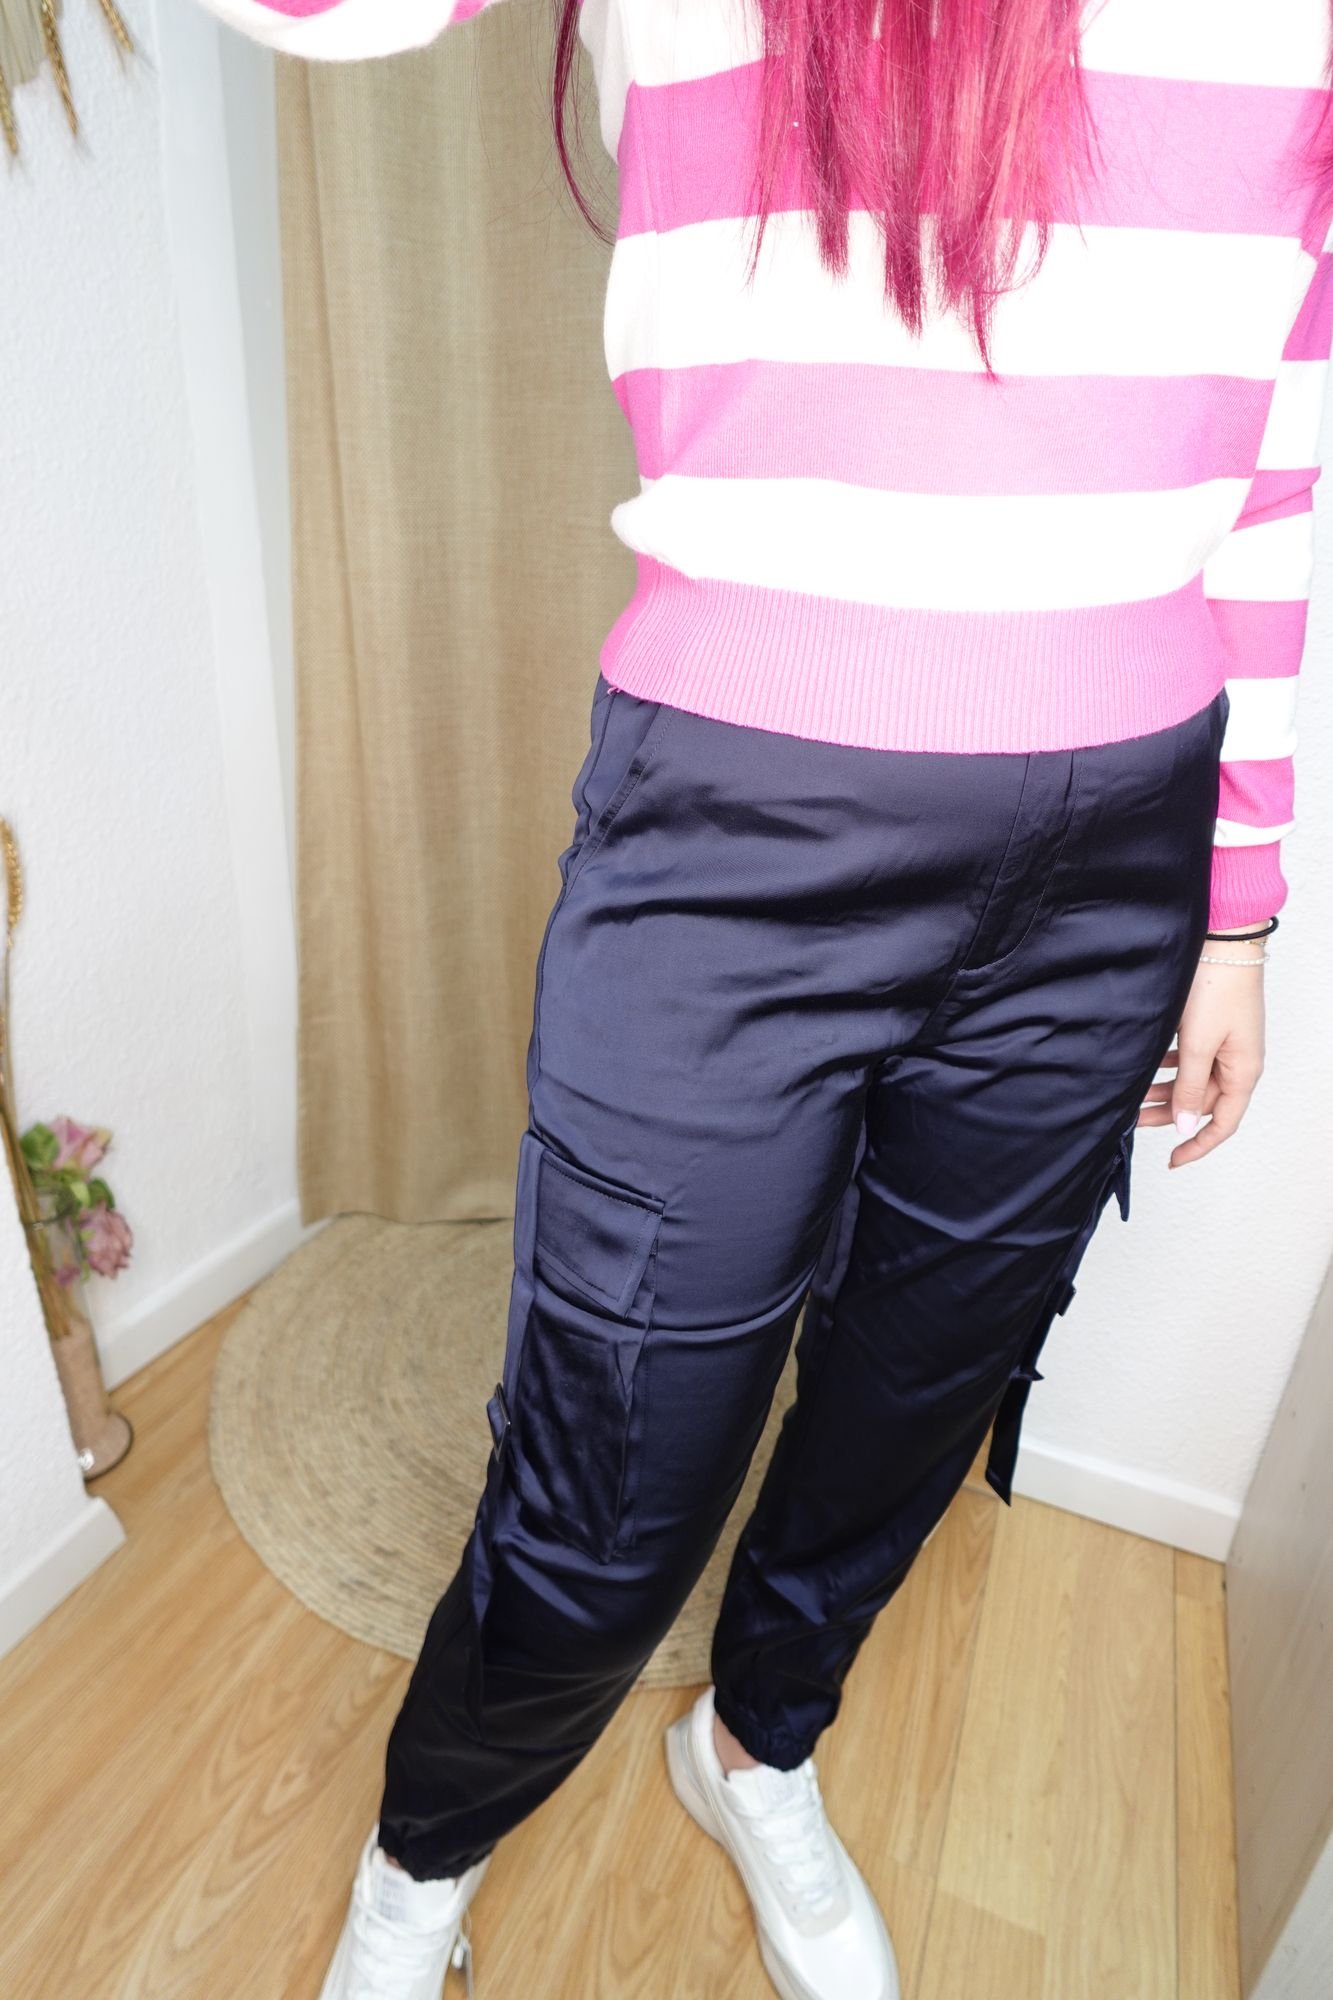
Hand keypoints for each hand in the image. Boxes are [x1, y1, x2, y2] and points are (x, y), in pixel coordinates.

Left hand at [1137, 929, 1266, 1167]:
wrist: (1221, 940)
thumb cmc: (1217, 987)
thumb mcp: (1198, 1045)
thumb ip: (1189, 1087)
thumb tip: (1184, 1125)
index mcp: (1243, 1072)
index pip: (1223, 1123)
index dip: (1198, 1145)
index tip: (1173, 1159)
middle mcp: (1237, 1061)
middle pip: (1203, 1102)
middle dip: (1169, 1114)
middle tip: (1134, 1119)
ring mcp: (1224, 1043)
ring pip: (1193, 1079)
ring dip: (1165, 1089)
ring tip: (1134, 1094)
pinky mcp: (1210, 1026)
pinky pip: (1190, 1057)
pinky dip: (1168, 1066)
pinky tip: (1146, 1064)